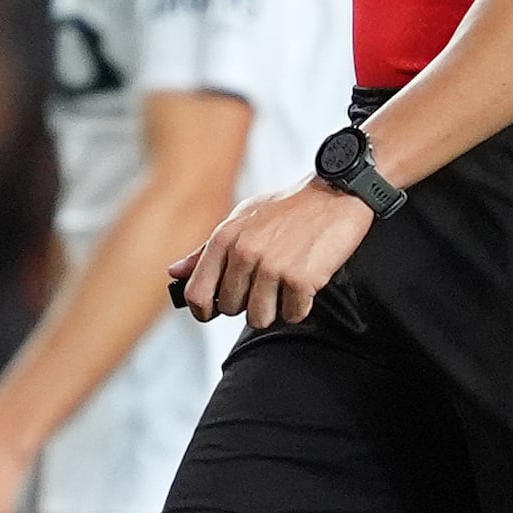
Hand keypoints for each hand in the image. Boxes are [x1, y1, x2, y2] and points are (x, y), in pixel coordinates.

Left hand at [169, 181, 375, 333]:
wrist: (335, 194)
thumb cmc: (288, 208)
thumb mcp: (241, 219)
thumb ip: (206, 250)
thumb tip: (176, 272)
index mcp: (225, 239)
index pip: (197, 293)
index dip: (202, 310)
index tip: (211, 312)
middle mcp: (245, 253)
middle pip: (231, 309)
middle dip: (247, 303)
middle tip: (265, 285)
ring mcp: (273, 267)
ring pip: (259, 318)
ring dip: (274, 309)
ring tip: (285, 286)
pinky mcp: (302, 278)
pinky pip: (293, 314)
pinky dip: (300, 306)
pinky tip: (305, 285)